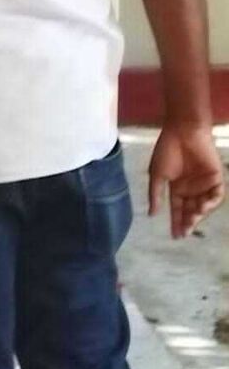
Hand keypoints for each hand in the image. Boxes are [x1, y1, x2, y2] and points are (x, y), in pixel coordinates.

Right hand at [149, 123, 225, 237]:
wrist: (182, 132)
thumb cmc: (166, 151)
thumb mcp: (156, 175)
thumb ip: (155, 195)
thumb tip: (151, 214)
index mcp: (177, 188)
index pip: (177, 209)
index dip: (177, 222)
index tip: (175, 236)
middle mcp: (191, 188)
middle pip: (191, 210)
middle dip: (189, 222)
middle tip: (185, 231)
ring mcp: (204, 183)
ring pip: (204, 205)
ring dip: (200, 214)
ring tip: (193, 218)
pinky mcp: (215, 177)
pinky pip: (216, 194)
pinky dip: (212, 202)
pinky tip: (203, 207)